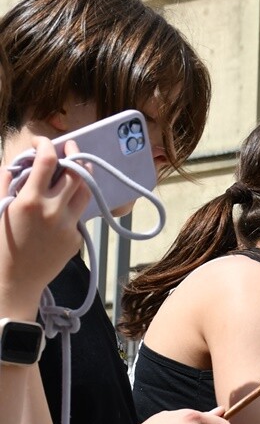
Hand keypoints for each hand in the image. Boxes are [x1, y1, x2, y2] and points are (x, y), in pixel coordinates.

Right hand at [0, 138, 90, 314]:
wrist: (13, 282)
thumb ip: (6, 182)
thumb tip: (16, 162)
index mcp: (30, 200)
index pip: (48, 161)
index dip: (47, 144)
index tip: (42, 141)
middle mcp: (54, 210)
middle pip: (77, 173)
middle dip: (74, 154)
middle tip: (69, 147)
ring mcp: (69, 225)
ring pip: (86, 191)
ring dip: (82, 176)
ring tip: (75, 167)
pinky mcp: (77, 238)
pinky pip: (78, 214)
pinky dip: (72, 203)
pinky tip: (61, 204)